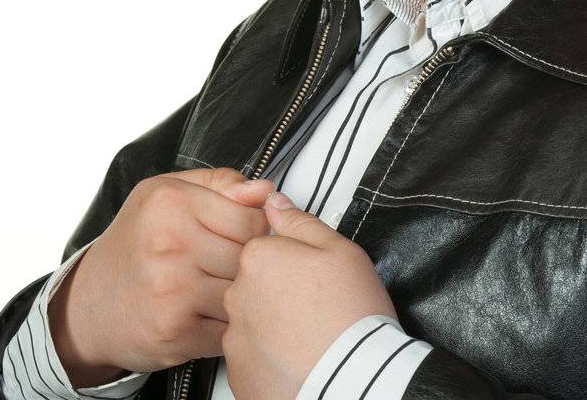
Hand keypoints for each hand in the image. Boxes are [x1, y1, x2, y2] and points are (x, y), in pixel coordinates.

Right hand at [51, 167, 276, 383]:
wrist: (87, 306)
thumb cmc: (132, 247)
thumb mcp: (164, 195)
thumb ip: (219, 184)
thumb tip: (266, 190)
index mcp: (171, 201)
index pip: (253, 218)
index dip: (255, 230)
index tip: (238, 236)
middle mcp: (170, 243)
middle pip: (251, 258)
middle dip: (245, 266)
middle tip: (222, 267)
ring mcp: (173, 290)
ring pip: (244, 294)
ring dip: (238, 298)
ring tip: (213, 290)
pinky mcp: (176, 332)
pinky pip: (230, 330)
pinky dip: (224, 328)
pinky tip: (203, 316)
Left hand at [221, 190, 398, 399]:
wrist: (351, 382)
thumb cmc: (351, 318)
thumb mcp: (341, 251)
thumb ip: (301, 222)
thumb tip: (276, 204)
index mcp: (259, 259)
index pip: (265, 249)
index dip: (294, 262)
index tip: (313, 277)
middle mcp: (238, 296)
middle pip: (255, 284)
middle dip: (280, 293)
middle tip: (316, 307)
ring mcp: (236, 336)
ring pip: (252, 321)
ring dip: (273, 325)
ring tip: (309, 336)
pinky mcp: (239, 372)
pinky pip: (251, 355)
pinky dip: (270, 357)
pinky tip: (297, 358)